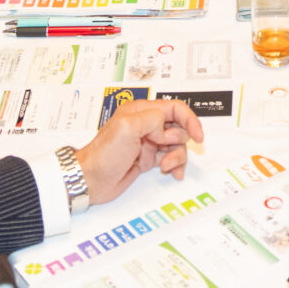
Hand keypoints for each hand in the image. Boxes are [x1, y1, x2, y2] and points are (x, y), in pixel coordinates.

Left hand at [73, 99, 205, 204]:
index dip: (189, 120)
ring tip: (165, 166)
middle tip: (163, 148)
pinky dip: (175, 165)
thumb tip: (164, 130)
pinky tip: (172, 172)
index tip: (197, 135)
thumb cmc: (103, 154)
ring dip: (176, 156)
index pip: (175, 108)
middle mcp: (146, 124)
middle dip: (179, 141)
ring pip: (177, 145)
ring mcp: (148, 142)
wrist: (91, 179)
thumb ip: (152, 119)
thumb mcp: (127, 127)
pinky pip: (170, 158)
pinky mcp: (148, 158)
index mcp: (141, 111)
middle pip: (179, 127)